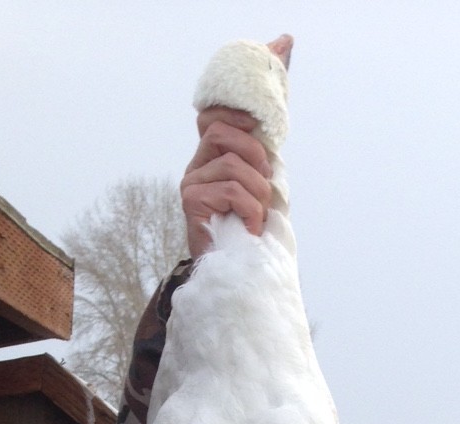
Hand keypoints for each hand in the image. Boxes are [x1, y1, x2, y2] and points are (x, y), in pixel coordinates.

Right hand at [181, 108, 273, 258]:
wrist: (232, 272)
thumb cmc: (248, 233)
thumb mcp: (257, 195)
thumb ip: (257, 169)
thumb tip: (268, 144)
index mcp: (210, 162)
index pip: (209, 121)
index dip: (230, 114)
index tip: (253, 123)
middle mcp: (196, 169)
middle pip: (220, 134)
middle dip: (253, 154)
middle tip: (265, 185)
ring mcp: (191, 184)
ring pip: (233, 166)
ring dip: (258, 192)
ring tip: (258, 216)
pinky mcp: (192, 201)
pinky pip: (233, 191)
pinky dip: (252, 210)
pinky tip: (251, 227)